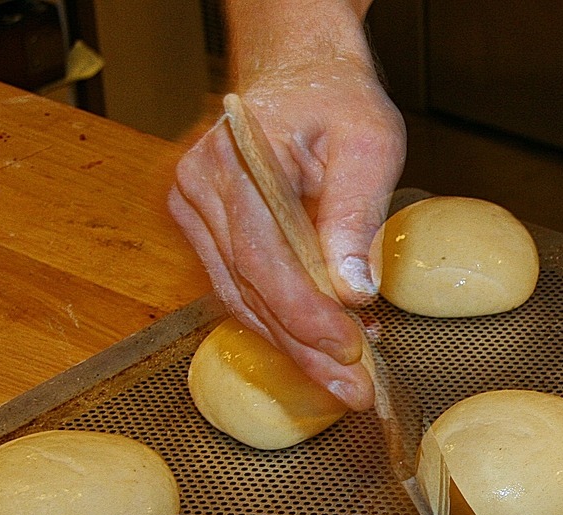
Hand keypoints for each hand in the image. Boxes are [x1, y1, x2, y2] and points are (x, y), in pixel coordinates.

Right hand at [168, 4, 402, 410]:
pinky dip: (283, 322)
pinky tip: (326, 344)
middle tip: (355, 390)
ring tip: (346, 380)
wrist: (302, 76)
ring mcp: (194, 212)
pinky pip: (242, 290)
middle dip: (304, 348)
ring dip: (294, 346)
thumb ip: (357, 214)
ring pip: (241, 300)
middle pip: (248, 291)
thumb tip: (354, 291)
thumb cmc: (337, 101)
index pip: (262, 260)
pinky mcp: (207, 231)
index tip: (349, 349)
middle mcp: (198, 191)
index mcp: (232, 163)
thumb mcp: (369, 143)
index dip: (305, 314)